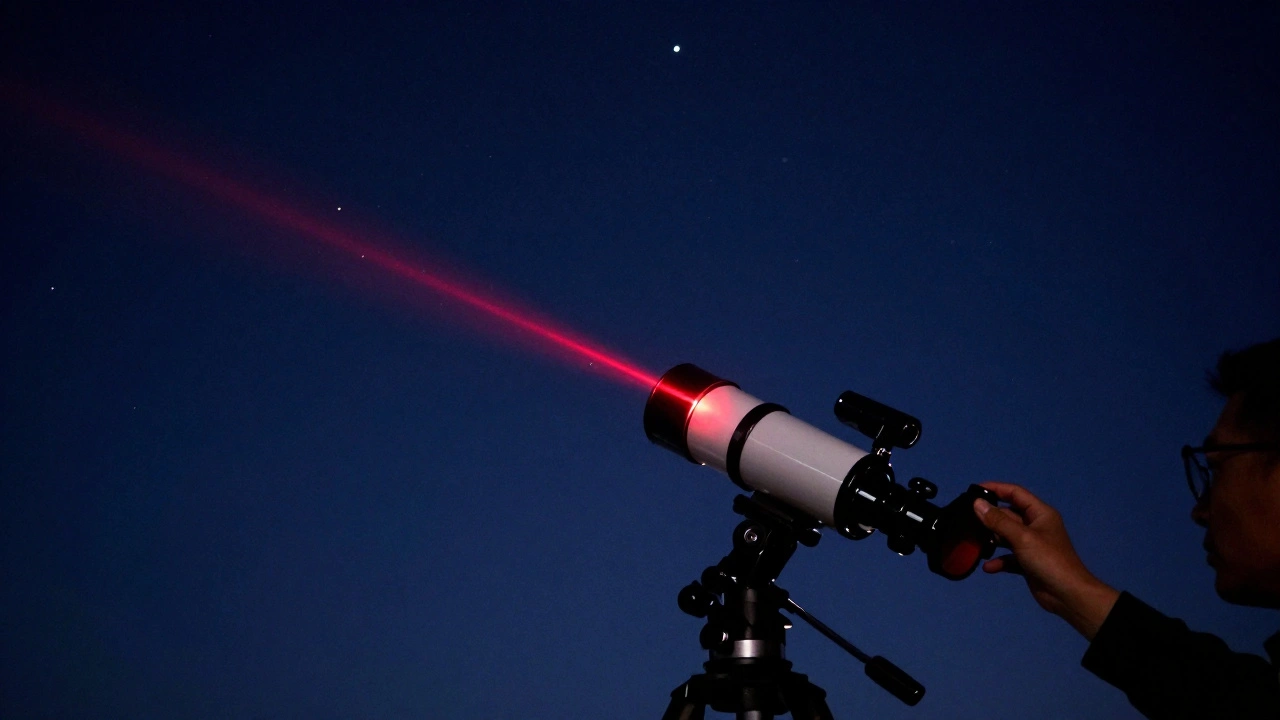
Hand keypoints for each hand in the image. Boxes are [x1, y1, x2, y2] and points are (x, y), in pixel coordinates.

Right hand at [973, 482, 1119, 640]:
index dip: (996, 488)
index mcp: (1040, 513)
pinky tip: (988, 567)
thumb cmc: (1048, 559)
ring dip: (991, 540)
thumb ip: (998, 521)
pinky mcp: (1027, 562)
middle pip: (1008, 515)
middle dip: (989, 518)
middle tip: (967, 521)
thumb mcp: (1021, 537)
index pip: (1015, 493)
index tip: (974, 490)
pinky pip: (1008, 557)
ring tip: (973, 543)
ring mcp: (1031, 545)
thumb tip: (977, 503)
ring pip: (1006, 536)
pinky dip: (998, 561)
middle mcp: (1036, 526)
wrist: (1067, 594)